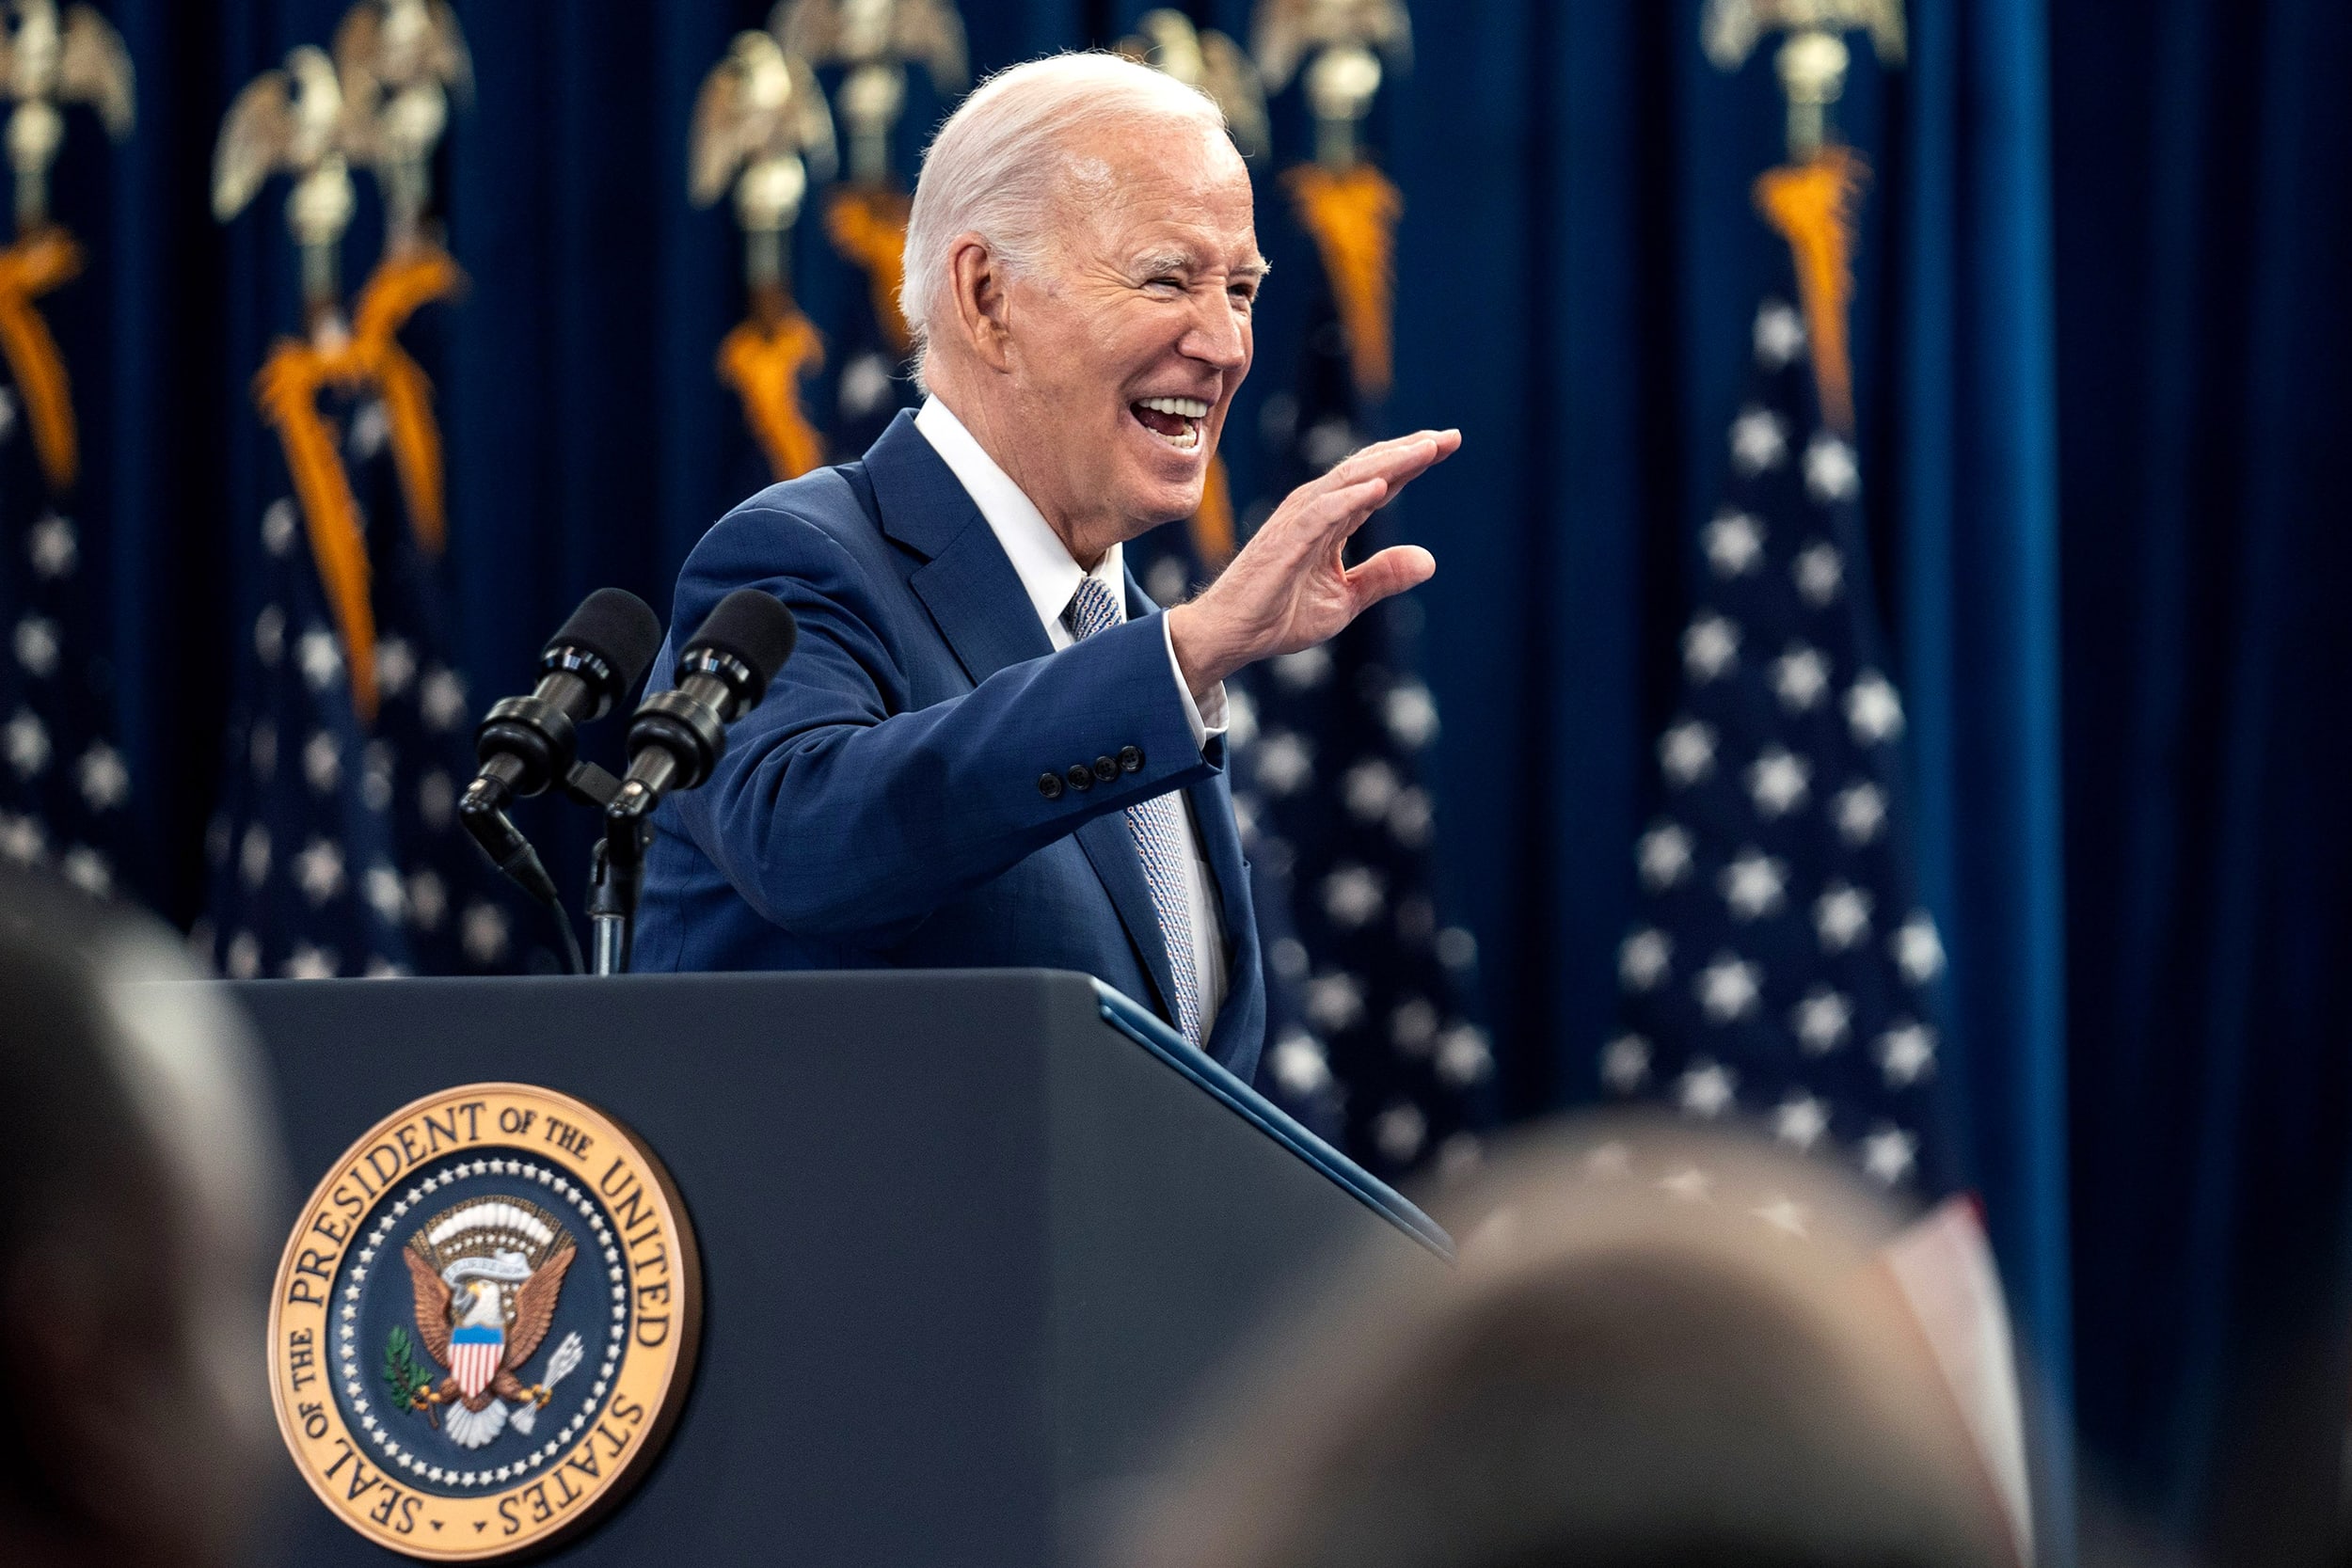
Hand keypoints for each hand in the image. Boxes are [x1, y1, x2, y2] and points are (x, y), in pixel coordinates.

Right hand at [1167, 429, 1459, 699]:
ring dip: (1388, 464)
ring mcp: (1298, 521)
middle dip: (1410, 451)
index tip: (1450, 442)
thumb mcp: (1345, 601)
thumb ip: (1383, 577)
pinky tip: (1381, 487)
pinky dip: (1352, 498)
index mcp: (1332, 520)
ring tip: (1426, 450)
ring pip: (1349, 481)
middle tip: (1451, 436)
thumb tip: (1430, 561)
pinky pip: (1323, 513)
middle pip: (1369, 469)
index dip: (1413, 460)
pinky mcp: (1285, 541)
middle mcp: (1316, 509)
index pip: (1379, 480)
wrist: (1232, 636)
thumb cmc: (1279, 614)